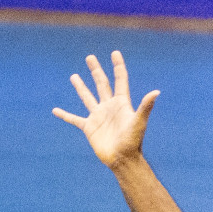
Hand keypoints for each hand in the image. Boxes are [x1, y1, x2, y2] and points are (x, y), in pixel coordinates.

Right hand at [53, 51, 158, 171]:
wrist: (121, 158)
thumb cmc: (133, 140)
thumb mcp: (139, 122)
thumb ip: (146, 106)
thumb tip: (156, 92)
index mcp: (121, 102)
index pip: (120, 79)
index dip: (118, 66)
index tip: (114, 53)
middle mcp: (109, 106)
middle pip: (102, 84)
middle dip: (96, 70)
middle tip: (90, 57)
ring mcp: (98, 116)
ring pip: (87, 97)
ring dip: (81, 86)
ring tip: (74, 76)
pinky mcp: (89, 127)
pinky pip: (74, 119)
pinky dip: (65, 115)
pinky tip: (56, 111)